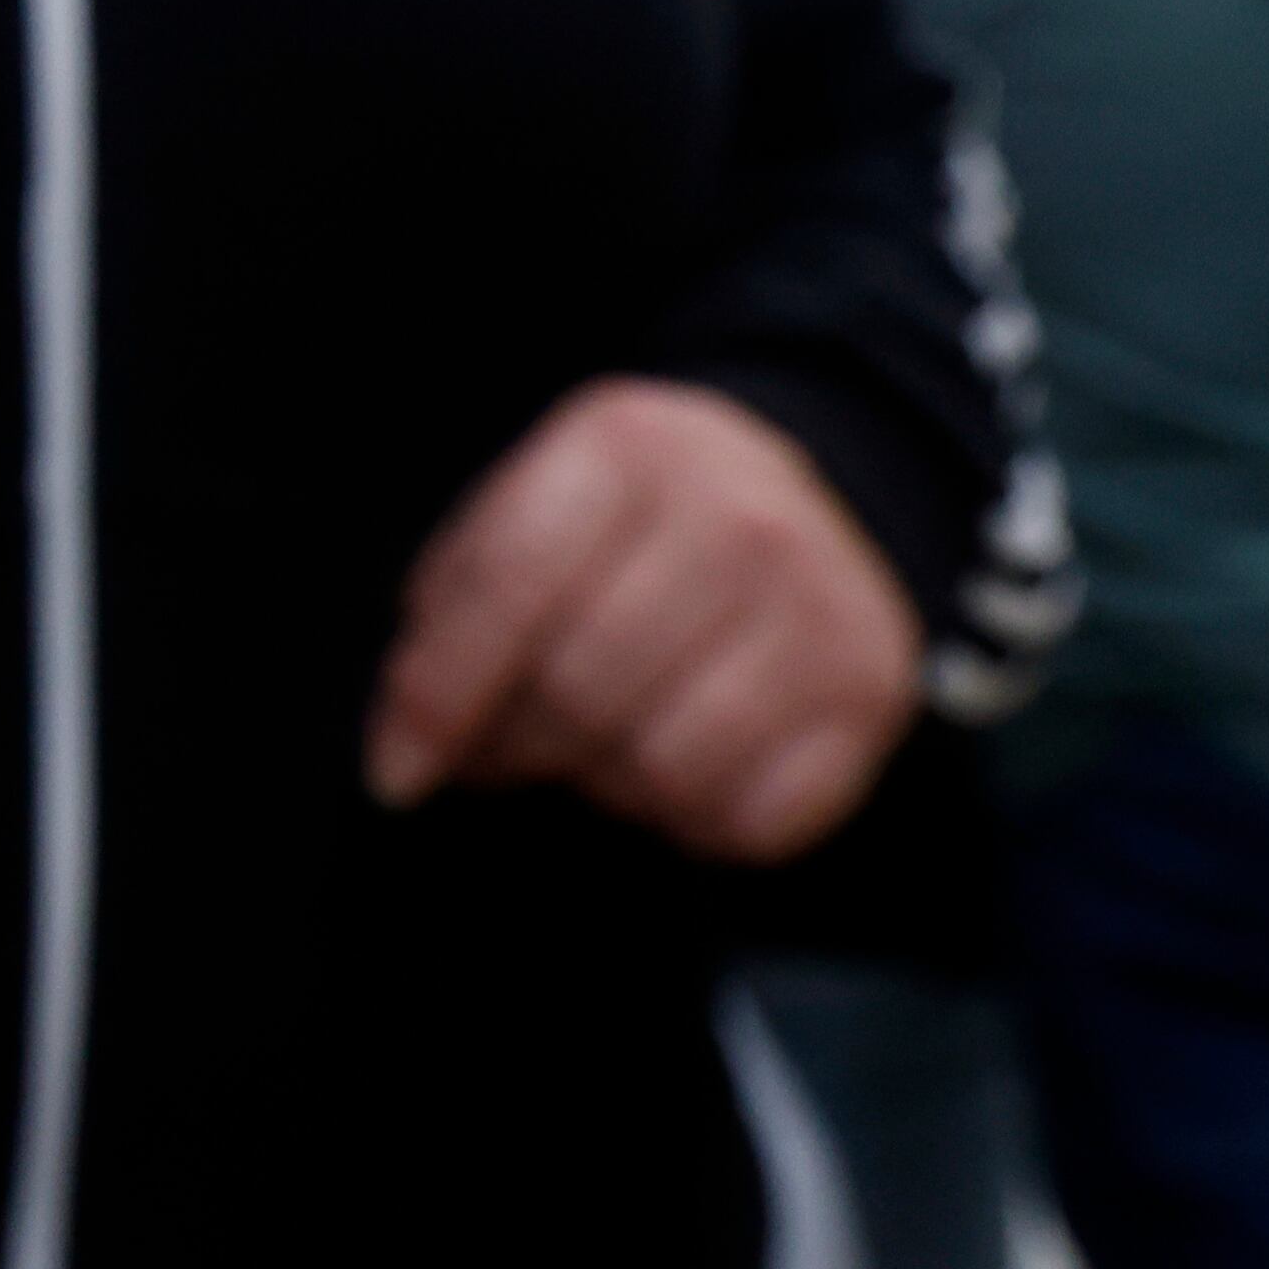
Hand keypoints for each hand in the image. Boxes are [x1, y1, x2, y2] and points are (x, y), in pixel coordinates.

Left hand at [359, 378, 920, 865]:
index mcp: (624, 447)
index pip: (508, 589)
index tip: (397, 772)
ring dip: (608, 784)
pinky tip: (687, 757)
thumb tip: (406, 747)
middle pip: (578, 690)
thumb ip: (455, 612)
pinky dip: (696, 819)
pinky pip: (750, 821)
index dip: (438, 697)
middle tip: (511, 744)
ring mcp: (818, 601)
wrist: (803, 494)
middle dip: (519, 744)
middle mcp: (735, 514)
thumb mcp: (527, 512)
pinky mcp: (870, 687)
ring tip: (606, 739)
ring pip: (661, 769)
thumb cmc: (629, 524)